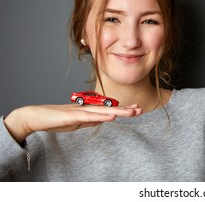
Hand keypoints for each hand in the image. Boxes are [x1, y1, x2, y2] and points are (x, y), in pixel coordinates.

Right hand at [4, 104, 142, 143]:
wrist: (36, 116)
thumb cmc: (55, 119)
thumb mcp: (77, 123)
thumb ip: (89, 121)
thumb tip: (102, 120)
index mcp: (89, 111)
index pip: (109, 109)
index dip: (123, 108)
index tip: (137, 108)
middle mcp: (87, 108)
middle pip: (110, 109)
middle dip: (126, 109)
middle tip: (140, 109)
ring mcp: (80, 111)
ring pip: (103, 111)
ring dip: (118, 111)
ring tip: (132, 112)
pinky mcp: (72, 116)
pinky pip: (89, 116)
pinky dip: (101, 116)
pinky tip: (111, 116)